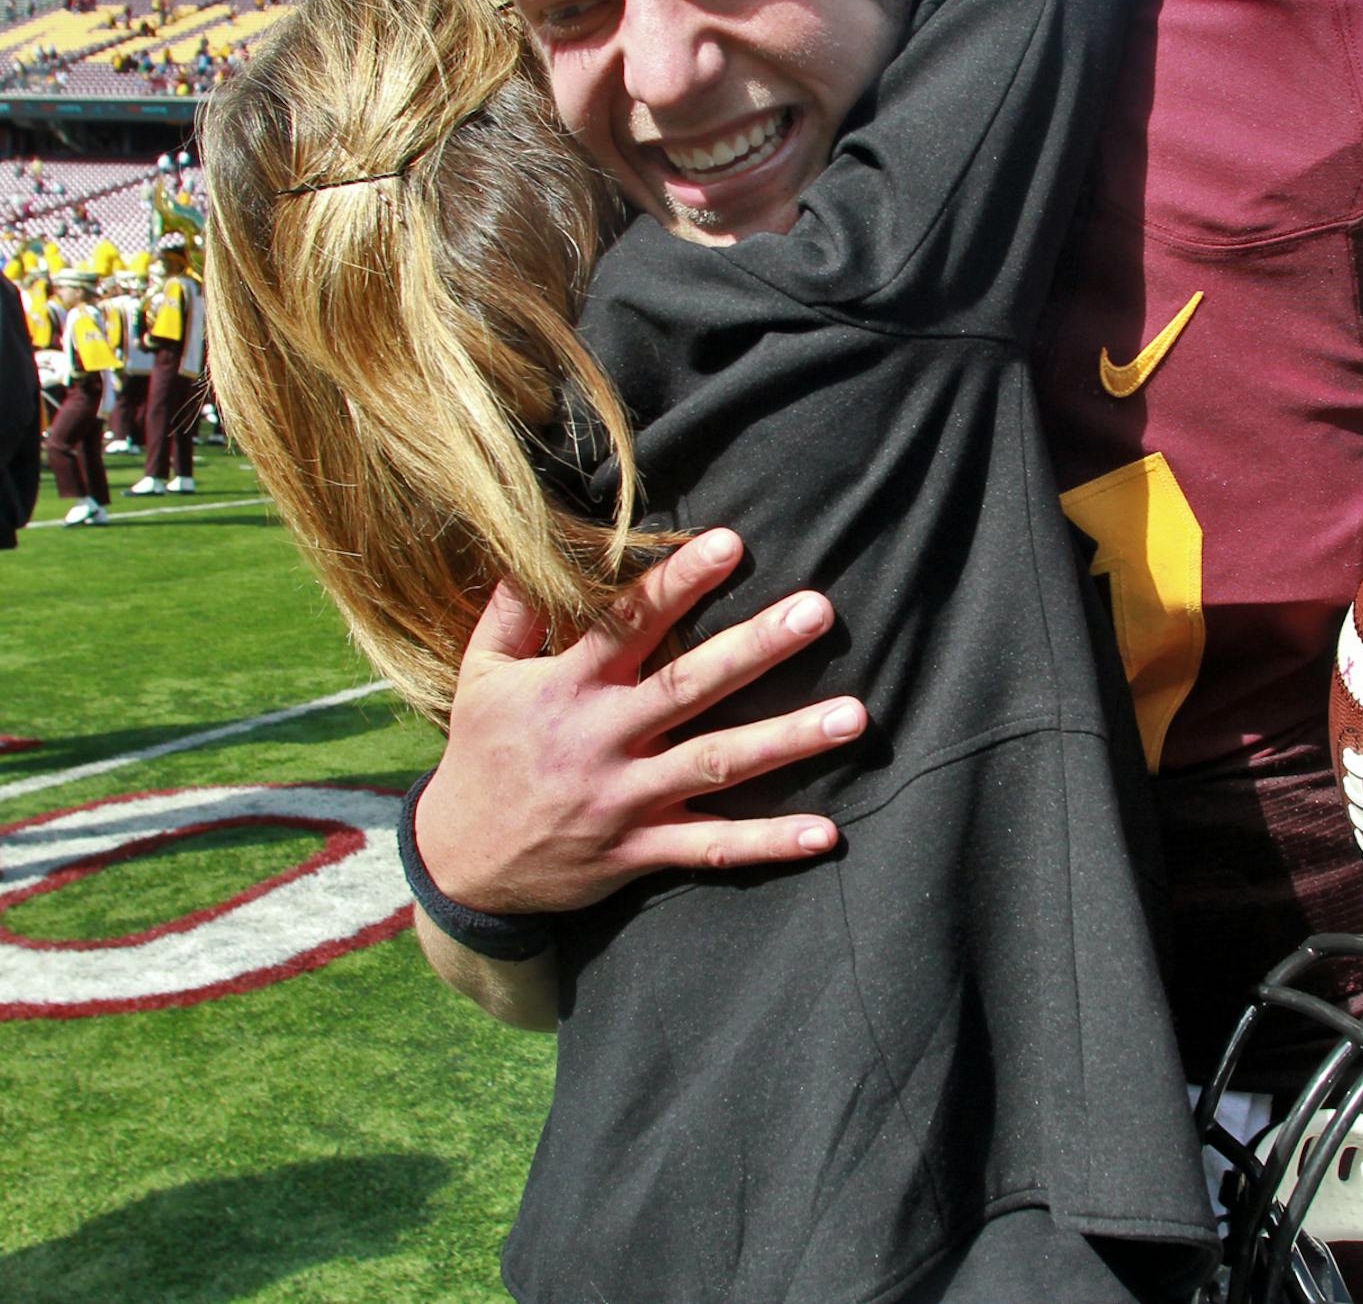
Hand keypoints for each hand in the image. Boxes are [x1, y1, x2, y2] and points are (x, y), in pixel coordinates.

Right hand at [414, 528, 865, 914]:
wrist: (460, 865)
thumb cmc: (481, 755)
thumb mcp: (480, 675)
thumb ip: (514, 611)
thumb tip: (535, 547)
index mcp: (567, 688)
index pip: (628, 624)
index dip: (677, 583)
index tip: (731, 543)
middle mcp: (603, 739)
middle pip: (689, 686)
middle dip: (755, 648)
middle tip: (817, 610)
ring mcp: (626, 799)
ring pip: (716, 765)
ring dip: (787, 740)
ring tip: (854, 716)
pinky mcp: (640, 852)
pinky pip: (712, 849)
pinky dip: (768, 843)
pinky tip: (825, 834)